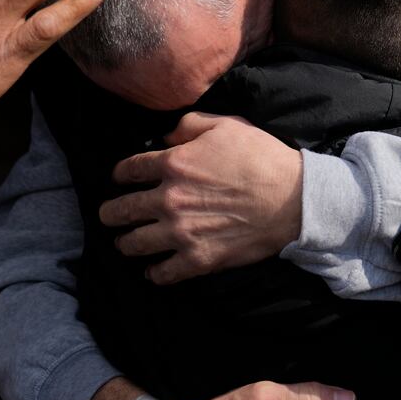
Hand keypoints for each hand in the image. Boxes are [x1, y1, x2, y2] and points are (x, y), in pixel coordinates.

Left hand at [98, 113, 302, 282]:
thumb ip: (189, 126)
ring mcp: (181, 232)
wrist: (292, 199)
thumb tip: (166, 136)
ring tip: (125, 244)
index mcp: (173, 164)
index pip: (128, 170)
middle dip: (109, 213)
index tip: (119, 179)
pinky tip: (152, 270)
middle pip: (120, 210)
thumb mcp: (226, 126)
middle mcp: (169, 199)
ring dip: (125, 243)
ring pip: (133, 244)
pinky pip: (162, 273)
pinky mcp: (198, 259)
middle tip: (108, 216)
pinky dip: (153, 273)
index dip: (119, 174)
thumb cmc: (261, 158)